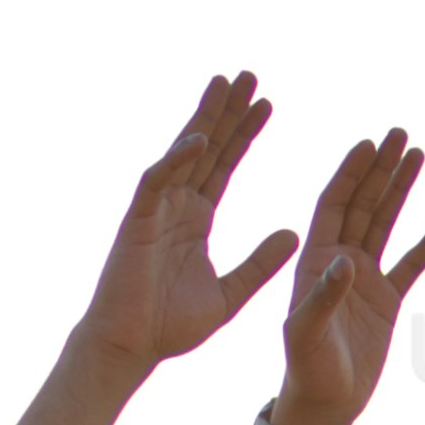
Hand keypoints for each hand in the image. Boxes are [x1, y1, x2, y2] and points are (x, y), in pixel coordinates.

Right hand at [78, 73, 294, 376]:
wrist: (130, 349)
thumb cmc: (170, 327)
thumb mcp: (230, 293)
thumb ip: (259, 264)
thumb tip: (294, 234)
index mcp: (196, 218)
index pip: (224, 164)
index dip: (244, 134)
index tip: (267, 105)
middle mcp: (175, 206)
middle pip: (206, 148)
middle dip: (226, 111)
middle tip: (248, 75)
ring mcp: (154, 210)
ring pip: (182, 153)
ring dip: (203, 118)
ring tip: (224, 83)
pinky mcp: (136, 223)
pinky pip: (156, 183)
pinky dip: (176, 161)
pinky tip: (199, 139)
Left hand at [275, 126, 424, 424]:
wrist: (325, 405)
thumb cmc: (306, 370)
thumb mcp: (306, 334)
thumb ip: (323, 298)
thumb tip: (347, 262)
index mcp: (314, 261)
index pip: (332, 206)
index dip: (349, 174)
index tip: (367, 144)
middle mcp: (339, 262)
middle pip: (362, 204)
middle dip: (379, 169)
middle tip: (399, 133)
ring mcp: (365, 279)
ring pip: (386, 224)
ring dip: (401, 190)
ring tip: (418, 154)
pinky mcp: (388, 300)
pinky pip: (413, 263)